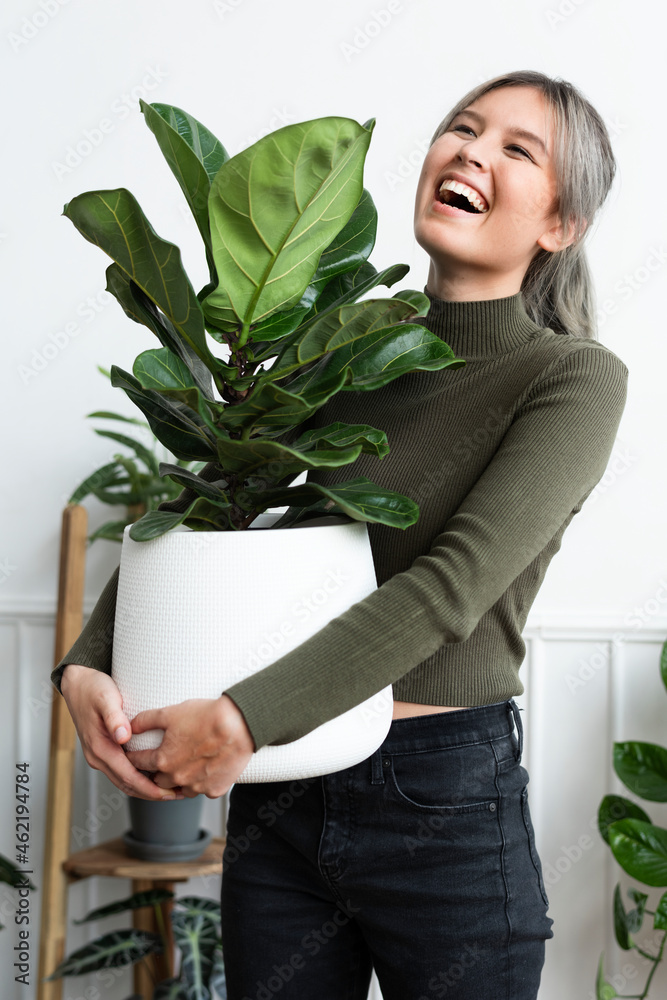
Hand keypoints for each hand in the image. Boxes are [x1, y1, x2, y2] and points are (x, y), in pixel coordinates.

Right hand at [60, 664, 182, 801]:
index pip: (127, 776)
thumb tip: (123, 737)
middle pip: (127, 784)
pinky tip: (155, 776)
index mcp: (100, 748)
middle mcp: (98, 757)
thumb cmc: (93, 689)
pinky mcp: (104, 752)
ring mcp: (100, 756)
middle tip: (178, 794)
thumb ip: (114, 718)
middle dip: (152, 793)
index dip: (149, 787)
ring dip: (146, 789)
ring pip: (124, 781)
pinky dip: (139, 779)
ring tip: (171, 790)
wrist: (77, 684)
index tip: (168, 792)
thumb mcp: (106, 699)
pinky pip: (122, 772)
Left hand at [124, 695, 255, 798]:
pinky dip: (201, 782)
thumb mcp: (171, 713)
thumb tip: (129, 726)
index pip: (139, 762)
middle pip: (158, 780)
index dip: (135, 756)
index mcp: (163, 760)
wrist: (239, 724)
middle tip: (160, 760)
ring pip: (180, 789)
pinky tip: (204, 769)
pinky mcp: (215, 789)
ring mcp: (197, 786)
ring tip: (182, 766)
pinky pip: (202, 790)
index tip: (134, 754)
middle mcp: (177, 778)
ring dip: (178, 780)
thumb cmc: (207, 716)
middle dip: (156, 771)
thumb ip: (146, 720)